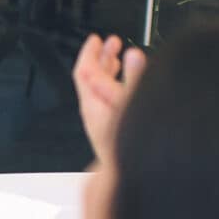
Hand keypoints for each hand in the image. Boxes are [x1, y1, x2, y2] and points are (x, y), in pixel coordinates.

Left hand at [73, 34, 146, 161]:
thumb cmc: (130, 147)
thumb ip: (134, 80)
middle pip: (91, 79)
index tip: (96, 39)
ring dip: (110, 71)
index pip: (84, 71)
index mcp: (93, 105)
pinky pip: (109, 103)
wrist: (132, 179)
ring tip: (120, 57)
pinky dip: (117, 87)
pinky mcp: (111, 132)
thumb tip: (133, 55)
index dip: (90, 52)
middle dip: (101, 57)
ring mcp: (102, 124)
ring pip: (101, 91)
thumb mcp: (135, 107)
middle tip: (110, 43)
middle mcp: (94, 114)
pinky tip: (129, 84)